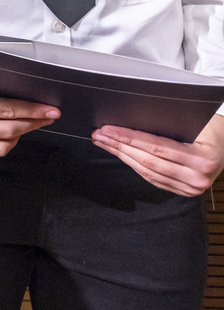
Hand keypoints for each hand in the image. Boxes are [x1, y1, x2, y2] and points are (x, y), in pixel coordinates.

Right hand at [0, 60, 57, 155]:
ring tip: (30, 123)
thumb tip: (18, 85)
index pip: (4, 111)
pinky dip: (4, 142)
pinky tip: (11, 131)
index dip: (31, 110)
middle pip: (7, 130)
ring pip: (1, 146)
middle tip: (49, 116)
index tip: (50, 110)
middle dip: (32, 122)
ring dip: (20, 135)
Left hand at [92, 115, 223, 195]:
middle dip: (120, 146)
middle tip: (99, 135)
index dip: (129, 138)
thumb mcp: (194, 122)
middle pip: (148, 161)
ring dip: (122, 157)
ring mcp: (192, 188)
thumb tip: (132, 118)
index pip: (156, 146)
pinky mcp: (185, 191)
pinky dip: (135, 166)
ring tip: (104, 143)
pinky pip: (154, 179)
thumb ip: (168, 123)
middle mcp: (197, 177)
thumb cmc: (210, 128)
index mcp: (201, 158)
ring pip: (148, 172)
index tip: (108, 129)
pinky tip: (121, 155)